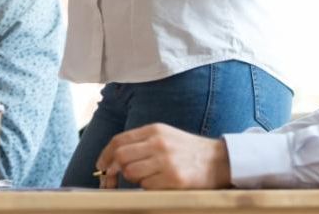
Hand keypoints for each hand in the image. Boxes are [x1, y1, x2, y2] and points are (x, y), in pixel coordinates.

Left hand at [96, 124, 231, 189]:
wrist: (217, 160)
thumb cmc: (187, 150)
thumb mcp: (165, 136)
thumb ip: (142, 143)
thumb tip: (113, 158)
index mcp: (155, 130)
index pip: (119, 140)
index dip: (105, 155)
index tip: (100, 166)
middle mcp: (158, 143)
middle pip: (121, 157)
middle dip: (113, 171)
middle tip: (112, 180)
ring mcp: (166, 162)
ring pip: (132, 174)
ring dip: (134, 180)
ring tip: (147, 178)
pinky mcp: (173, 180)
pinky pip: (147, 187)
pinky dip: (148, 188)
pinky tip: (160, 184)